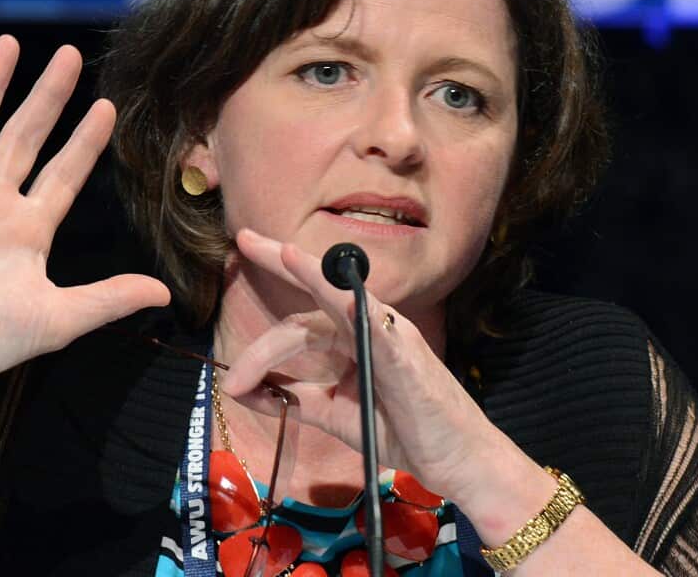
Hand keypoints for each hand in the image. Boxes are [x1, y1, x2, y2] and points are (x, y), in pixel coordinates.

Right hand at [0, 36, 169, 394]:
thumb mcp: (60, 318)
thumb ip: (109, 298)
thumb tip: (164, 293)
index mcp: (30, 228)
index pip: (65, 172)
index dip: (86, 141)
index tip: (107, 106)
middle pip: (27, 134)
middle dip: (49, 95)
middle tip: (72, 55)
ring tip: (11, 42)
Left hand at [220, 228, 505, 502]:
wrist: (456, 458)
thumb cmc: (404, 430)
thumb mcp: (334, 413)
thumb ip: (293, 398)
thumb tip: (241, 389)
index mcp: (353, 339)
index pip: (303, 316)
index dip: (271, 294)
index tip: (243, 249)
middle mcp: (371, 328)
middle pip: (312, 304)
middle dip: (277, 267)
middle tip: (244, 239)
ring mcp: (390, 337)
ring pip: (344, 301)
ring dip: (312, 276)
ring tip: (282, 253)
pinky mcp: (406, 357)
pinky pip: (379, 328)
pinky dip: (360, 310)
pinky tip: (342, 296)